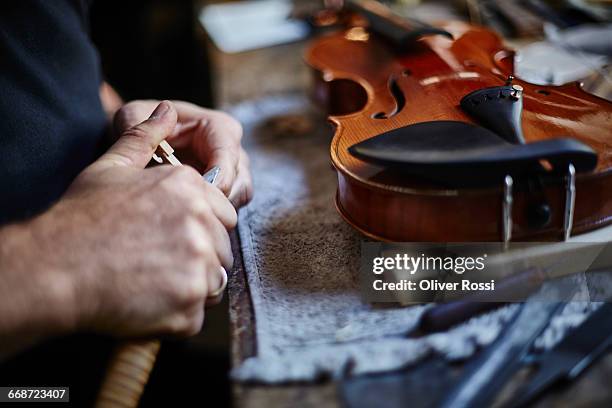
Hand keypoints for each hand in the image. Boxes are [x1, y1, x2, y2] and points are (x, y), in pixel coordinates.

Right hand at [17, 101, 234, 338]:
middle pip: (222, 248)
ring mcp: (199, 263)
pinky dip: (176, 314)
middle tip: (158, 262)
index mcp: (190, 187)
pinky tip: (147, 301)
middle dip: (198, 257)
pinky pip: (197, 313)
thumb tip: (167, 110)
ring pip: (214, 281)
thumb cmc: (81, 219)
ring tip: (151, 281)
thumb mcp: (111, 168)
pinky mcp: (190, 302)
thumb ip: (145, 136)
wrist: (55, 268)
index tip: (172, 238)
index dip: (201, 228)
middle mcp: (201, 221)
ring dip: (189, 286)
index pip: (224, 214)